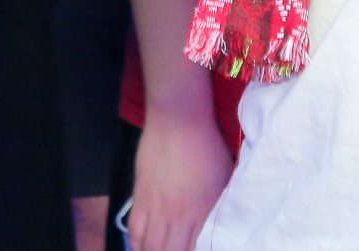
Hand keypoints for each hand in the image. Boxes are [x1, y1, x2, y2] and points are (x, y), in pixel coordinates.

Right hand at [125, 105, 234, 250]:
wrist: (179, 121)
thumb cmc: (207, 148)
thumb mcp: (224, 181)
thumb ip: (218, 208)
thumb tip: (217, 226)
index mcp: (201, 213)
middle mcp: (176, 216)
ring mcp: (155, 206)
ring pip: (147, 246)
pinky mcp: (140, 195)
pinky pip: (134, 229)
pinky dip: (136, 243)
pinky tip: (142, 246)